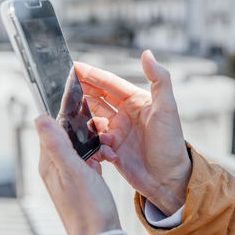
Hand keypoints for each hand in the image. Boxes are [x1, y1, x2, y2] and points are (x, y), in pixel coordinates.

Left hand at [35, 114, 120, 234]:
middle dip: (87, 130)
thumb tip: (40, 118)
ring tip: (110, 148)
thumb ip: (57, 144)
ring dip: (97, 143)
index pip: (51, 130)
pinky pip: (91, 158)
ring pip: (82, 146)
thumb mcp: (73, 171)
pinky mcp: (84, 178)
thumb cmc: (87, 208)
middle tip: (104, 129)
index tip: (84, 112)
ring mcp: (71, 173)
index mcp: (49, 163)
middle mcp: (57, 167)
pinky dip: (102, 155)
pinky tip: (111, 158)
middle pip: (69, 136)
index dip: (67, 118)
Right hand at [75, 50, 190, 215]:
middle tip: (64, 86)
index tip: (75, 67)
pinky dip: (91, 138)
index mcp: (138, 102)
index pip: (111, 83)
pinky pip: (95, 138)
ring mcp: (118, 131)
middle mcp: (126, 114)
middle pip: (98, 97)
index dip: (93, 75)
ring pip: (93, 117)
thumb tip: (148, 54)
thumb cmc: (170, 144)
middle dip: (82, 90)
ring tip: (71, 113)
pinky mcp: (112, 148)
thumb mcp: (167, 109)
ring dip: (83, 115)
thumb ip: (159, 80)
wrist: (168, 180)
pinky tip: (92, 140)